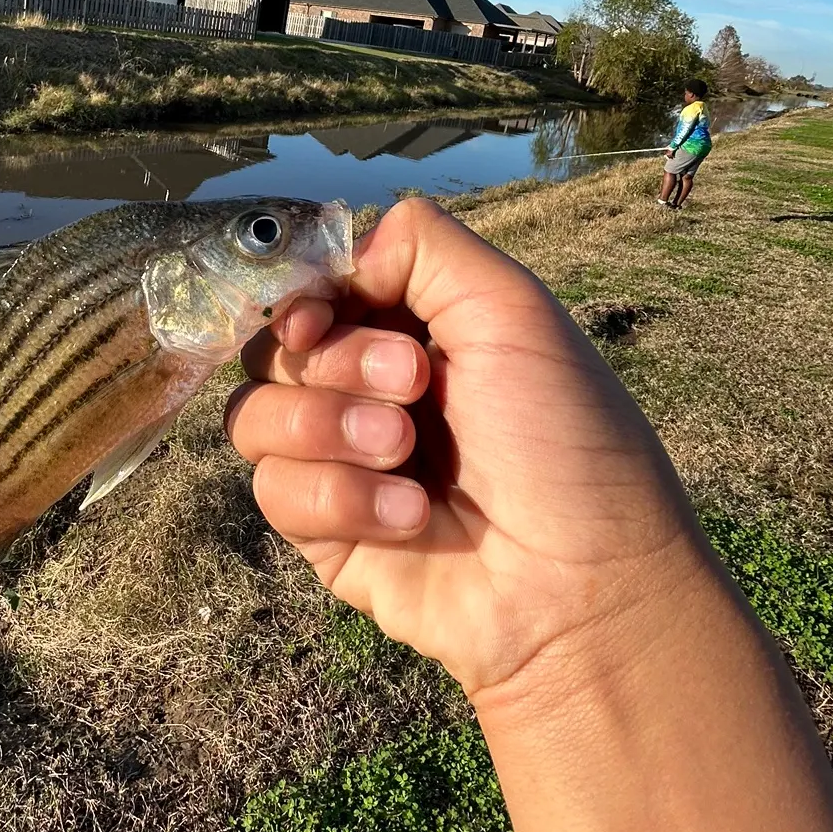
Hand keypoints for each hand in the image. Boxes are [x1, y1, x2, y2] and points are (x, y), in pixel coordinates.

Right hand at [225, 197, 715, 706]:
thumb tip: (341, 257)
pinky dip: (340, 498)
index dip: (302, 297)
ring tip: (404, 454)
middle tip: (413, 389)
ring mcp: (340, 462)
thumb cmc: (563, 441)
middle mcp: (366, 391)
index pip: (310, 291)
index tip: (322, 316)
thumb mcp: (513, 310)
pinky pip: (274, 491)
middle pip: (271, 347)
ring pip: (253, 418)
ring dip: (327, 429)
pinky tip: (410, 519)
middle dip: (334, 364)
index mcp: (412, 331)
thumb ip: (423, 247)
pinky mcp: (324, 533)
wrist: (579, 584)